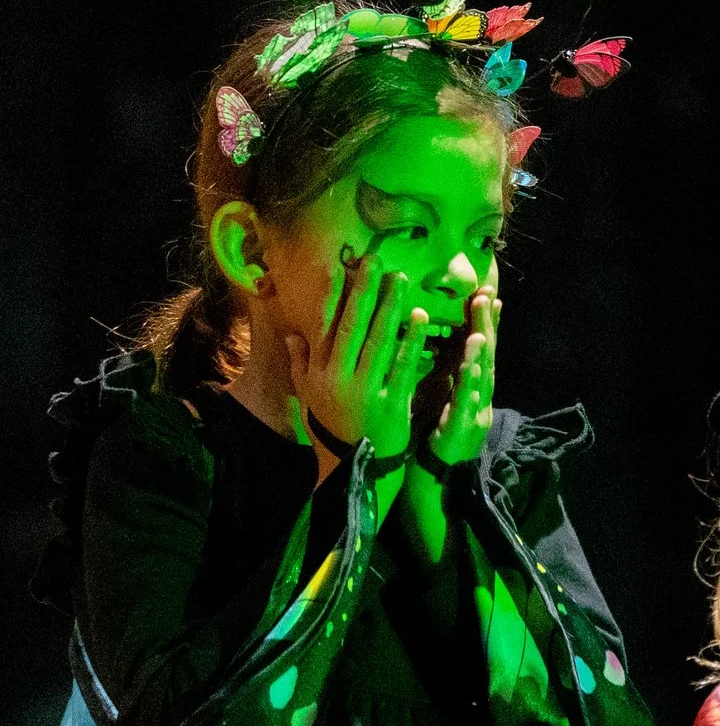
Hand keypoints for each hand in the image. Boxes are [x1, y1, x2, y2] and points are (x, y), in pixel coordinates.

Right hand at [285, 255, 426, 461]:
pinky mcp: (391, 402)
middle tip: (377, 261)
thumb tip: (293, 332)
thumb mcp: (308, 393)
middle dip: (365, 292)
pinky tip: (420, 318)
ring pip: (378, 341)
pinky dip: (412, 341)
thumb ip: (301, 362)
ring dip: (390, 307)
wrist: (355, 464)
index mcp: (320, 371)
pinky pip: (403, 366)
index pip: (325, 326)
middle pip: (353, 327)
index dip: (333, 296)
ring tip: (400, 279)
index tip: (342, 267)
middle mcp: (339, 376)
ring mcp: (365, 389)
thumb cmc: (333, 422)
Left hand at [429, 290, 500, 467]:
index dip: (487, 321)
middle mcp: (480, 395)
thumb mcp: (445, 391)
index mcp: (473, 384)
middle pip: (486, 356)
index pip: (482, 346)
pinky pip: (464, 404)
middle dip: (487, 327)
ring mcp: (473, 412)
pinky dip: (467, 386)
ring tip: (478, 333)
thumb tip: (449, 335)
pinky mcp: (460, 429)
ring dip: (480, 356)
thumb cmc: (438, 429)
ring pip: (480, 380)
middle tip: (486, 298)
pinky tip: (466, 369)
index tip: (488, 293)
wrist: (439, 473)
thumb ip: (449, 365)